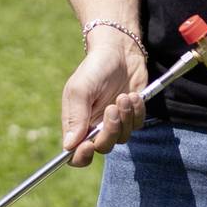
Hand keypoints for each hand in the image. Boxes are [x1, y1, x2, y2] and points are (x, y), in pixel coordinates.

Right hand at [61, 31, 148, 165]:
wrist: (119, 51)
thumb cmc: (95, 68)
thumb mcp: (80, 88)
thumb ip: (75, 117)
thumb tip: (69, 146)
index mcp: (76, 123)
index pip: (74, 154)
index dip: (81, 156)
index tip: (89, 144)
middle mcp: (94, 126)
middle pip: (102, 148)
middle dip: (109, 131)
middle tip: (112, 109)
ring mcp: (114, 122)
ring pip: (122, 138)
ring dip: (125, 117)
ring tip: (123, 96)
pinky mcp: (132, 115)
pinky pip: (137, 125)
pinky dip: (137, 111)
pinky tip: (133, 95)